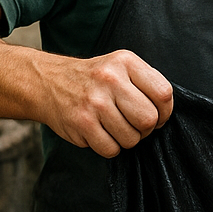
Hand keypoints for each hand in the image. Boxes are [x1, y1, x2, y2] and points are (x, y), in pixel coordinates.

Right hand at [36, 50, 174, 157]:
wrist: (47, 81)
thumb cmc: (93, 79)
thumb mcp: (120, 66)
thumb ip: (145, 83)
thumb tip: (166, 112)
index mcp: (125, 62)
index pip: (163, 94)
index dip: (164, 112)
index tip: (155, 115)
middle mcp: (110, 79)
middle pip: (149, 120)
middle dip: (146, 129)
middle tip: (133, 124)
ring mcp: (94, 102)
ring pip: (131, 139)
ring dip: (126, 139)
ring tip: (114, 126)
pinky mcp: (81, 123)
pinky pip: (111, 149)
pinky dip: (109, 147)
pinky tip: (100, 132)